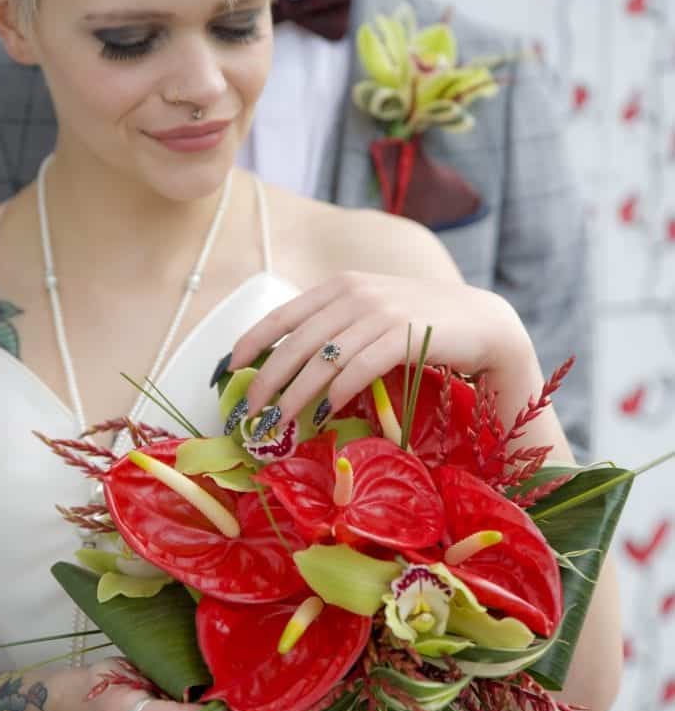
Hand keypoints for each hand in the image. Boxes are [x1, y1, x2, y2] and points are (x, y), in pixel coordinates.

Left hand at [231, 271, 536, 426]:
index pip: (283, 314)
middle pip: (296, 343)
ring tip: (279, 424)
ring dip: (295, 397)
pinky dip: (337, 393)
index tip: (229, 371)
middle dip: (267, 381)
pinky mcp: (404, 334)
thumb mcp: (372, 315)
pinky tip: (323, 413)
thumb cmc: (421, 325)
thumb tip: (291, 364)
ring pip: (322, 360)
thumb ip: (336, 327)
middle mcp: (355, 294)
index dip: (251, 342)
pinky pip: (358, 368)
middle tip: (250, 413)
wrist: (481, 323)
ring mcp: (379, 312)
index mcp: (341, 286)